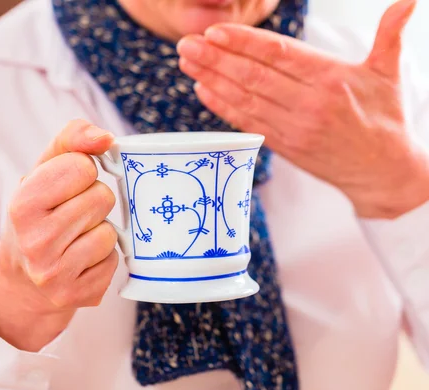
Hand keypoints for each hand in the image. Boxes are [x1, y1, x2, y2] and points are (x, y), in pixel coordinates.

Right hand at [0, 120, 118, 350]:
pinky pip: (114, 261)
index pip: (83, 167)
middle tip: (70, 215)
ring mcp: (55, 273)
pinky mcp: (77, 295)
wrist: (22, 279)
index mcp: (23, 204)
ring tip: (75, 238)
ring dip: (98, 230)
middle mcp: (35, 241)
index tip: (65, 187)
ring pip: (110, 231)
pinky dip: (102, 258)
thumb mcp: (43, 171)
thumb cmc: (39, 214)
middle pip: (102, 198)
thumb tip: (106, 137)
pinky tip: (80, 261)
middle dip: (92, 201)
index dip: (80, 173)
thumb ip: (71, 140)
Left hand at [177, 0, 428, 218]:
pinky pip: (248, 123)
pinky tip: (202, 91)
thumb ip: (390, 36)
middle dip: (215, 59)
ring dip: (212, 79)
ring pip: (245, 99)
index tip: (214, 32)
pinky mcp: (284, 146)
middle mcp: (309, 103)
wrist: (381, 171)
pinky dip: (223, 107)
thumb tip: (409, 1)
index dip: (244, 43)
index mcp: (331, 79)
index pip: (279, 55)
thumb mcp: (389, 74)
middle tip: (185, 44)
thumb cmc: (384, 118)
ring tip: (186, 63)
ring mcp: (294, 127)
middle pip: (253, 76)